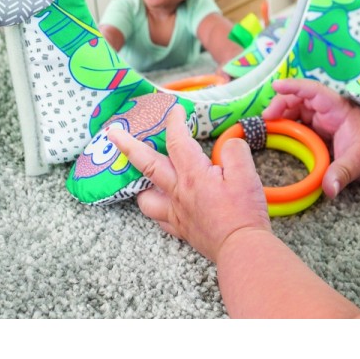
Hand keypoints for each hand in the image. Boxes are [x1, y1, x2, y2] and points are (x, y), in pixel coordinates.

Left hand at [107, 104, 270, 261]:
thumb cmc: (243, 213)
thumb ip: (234, 151)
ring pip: (145, 197)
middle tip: (112, 133)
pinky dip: (158, 208)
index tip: (174, 110)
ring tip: (141, 177)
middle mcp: (178, 192)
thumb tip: (227, 144)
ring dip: (140, 184)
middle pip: (147, 164)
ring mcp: (176, 213)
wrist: (241, 249)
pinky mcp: (181, 230)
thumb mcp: (246, 174)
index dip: (174, 121)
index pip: (177, 140)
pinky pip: (160, 219)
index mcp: (193, 175)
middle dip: (128, 145)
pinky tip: (163, 203)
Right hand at [262, 79, 359, 198]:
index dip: (294, 86)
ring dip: (283, 114)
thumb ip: (342, 174)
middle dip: (282, 103)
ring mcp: (326, 121)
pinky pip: (302, 124)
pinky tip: (278, 133)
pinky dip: (288, 125)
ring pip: (299, 110)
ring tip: (268, 126)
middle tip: (267, 119)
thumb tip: (328, 189)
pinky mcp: (324, 132)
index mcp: (339, 110)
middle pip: (301, 99)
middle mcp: (330, 112)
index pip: (314, 91)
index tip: (277, 86)